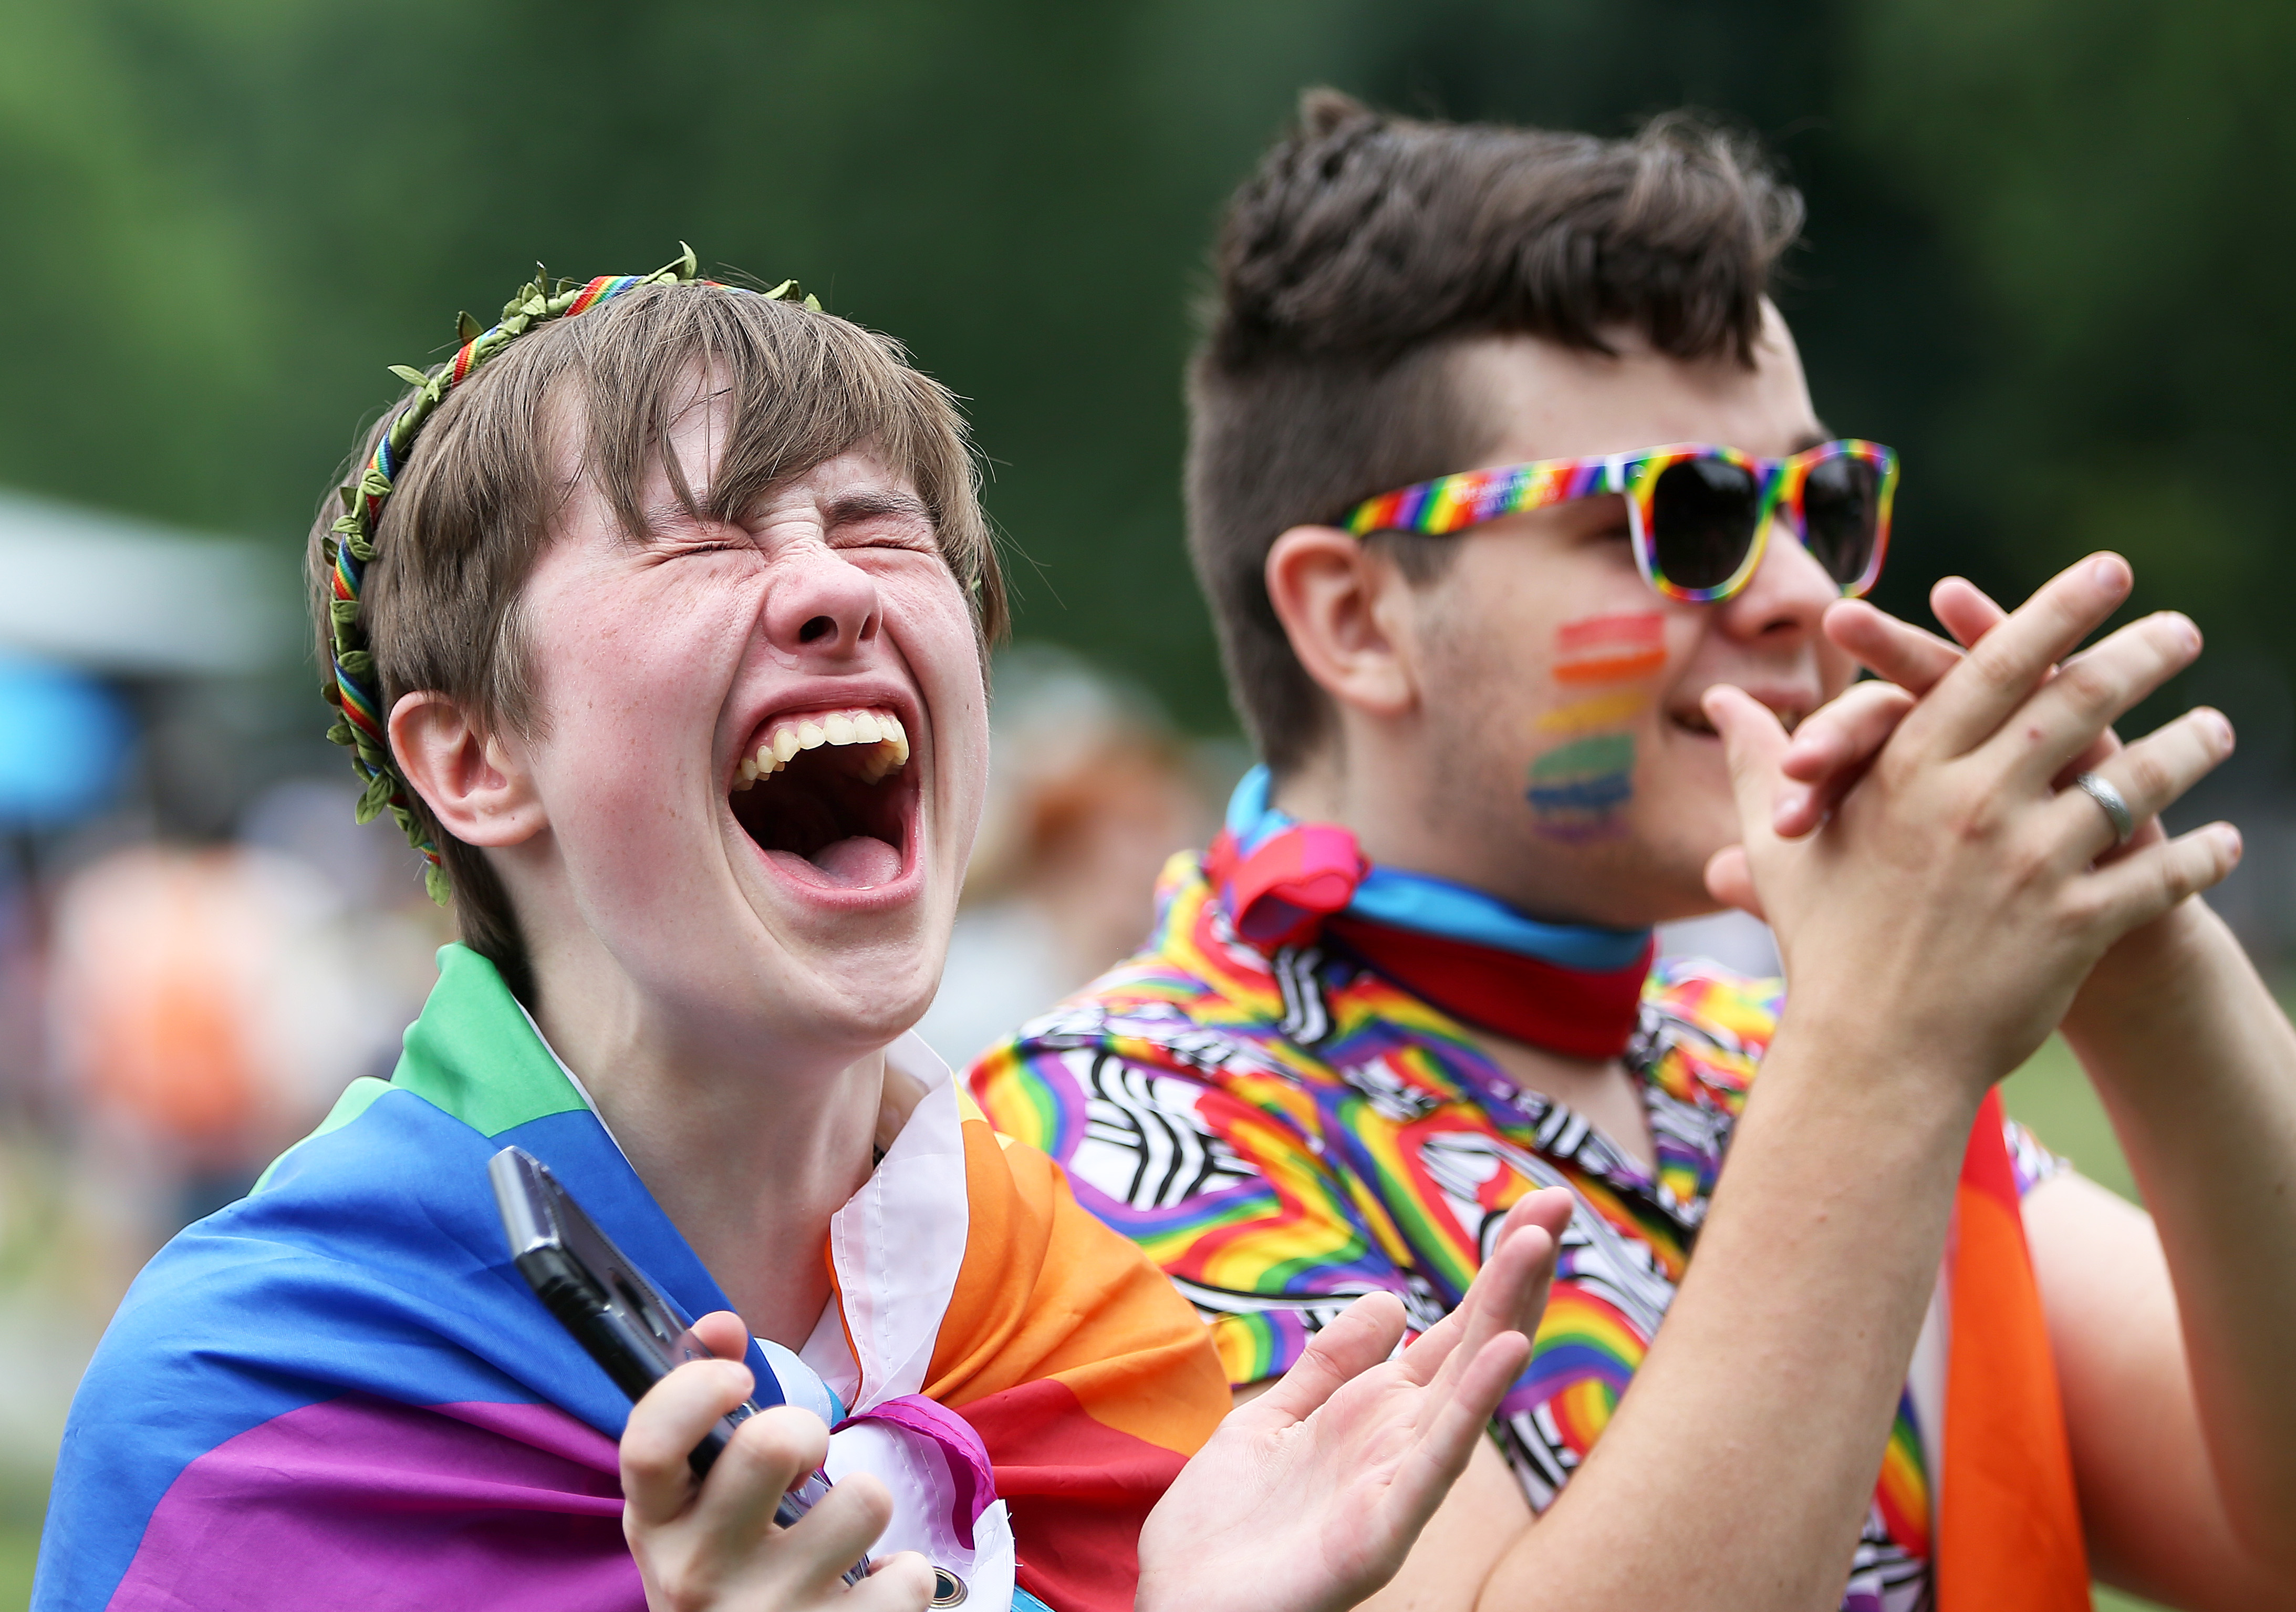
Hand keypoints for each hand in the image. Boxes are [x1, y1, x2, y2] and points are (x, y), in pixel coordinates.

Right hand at [621, 1310, 933, 1611]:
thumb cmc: (720, 1571)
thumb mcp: (690, 1505)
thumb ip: (702, 1407)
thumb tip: (721, 1325)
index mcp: (657, 1524)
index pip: (651, 1443)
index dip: (698, 1389)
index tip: (738, 1378)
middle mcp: (698, 1573)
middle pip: (772, 1445)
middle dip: (806, 1430)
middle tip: (802, 1462)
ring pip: (863, 1500)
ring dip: (862, 1503)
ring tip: (836, 1533)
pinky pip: (909, 1576)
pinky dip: (901, 1574)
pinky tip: (866, 1590)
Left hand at [1135, 1188, 1571, 1611]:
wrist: (1184, 1610)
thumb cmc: (1227, 1532)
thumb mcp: (1272, 1418)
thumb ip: (1331, 1365)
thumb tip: (1395, 1302)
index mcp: (1378, 1414)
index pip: (1454, 1330)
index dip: (1494, 1272)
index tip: (1535, 1205)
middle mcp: (1400, 1443)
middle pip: (1473, 1346)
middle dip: (1514, 1276)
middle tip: (1557, 1201)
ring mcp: (1397, 1486)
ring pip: (1465, 1392)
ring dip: (1504, 1317)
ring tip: (1534, 1247)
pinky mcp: (1380, 1531)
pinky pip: (1434, 1463)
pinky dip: (1470, 1409)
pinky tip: (1503, 1356)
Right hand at [1701, 553, 2238, 1083]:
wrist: (1870, 1058)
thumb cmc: (1821, 945)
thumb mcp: (1780, 845)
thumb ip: (1761, 763)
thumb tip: (1721, 706)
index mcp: (1910, 771)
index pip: (1996, 665)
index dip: (2057, 611)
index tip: (2108, 570)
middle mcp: (1974, 805)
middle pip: (2078, 704)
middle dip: (2140, 655)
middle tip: (2182, 630)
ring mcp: (2029, 866)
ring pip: (2132, 782)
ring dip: (2186, 748)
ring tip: (2215, 728)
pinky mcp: (2074, 926)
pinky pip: (2159, 875)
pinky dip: (2198, 854)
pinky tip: (2225, 838)